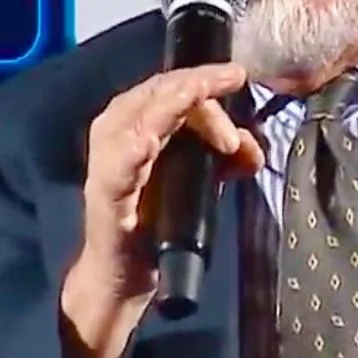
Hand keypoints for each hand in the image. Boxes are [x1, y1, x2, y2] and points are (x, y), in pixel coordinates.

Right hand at [59, 63, 263, 357]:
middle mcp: (115, 137)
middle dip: (197, 93)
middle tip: (232, 118)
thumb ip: (223, 158)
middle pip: (154, 94)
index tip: (237, 76)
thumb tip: (254, 148)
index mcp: (135, 126)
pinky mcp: (104, 201)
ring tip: (203, 100)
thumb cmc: (156, 226)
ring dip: (171, 105)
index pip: (168, 86)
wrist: (123, 281)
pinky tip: (149, 142)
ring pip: (133, 117)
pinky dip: (132, 151)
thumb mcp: (199, 183)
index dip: (202, 79)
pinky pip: (115, 169)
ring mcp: (106, 167)